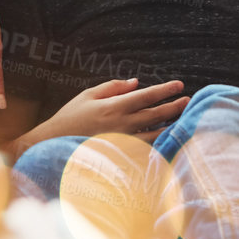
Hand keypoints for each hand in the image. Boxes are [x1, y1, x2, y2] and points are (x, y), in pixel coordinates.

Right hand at [34, 78, 189, 144]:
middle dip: (174, 106)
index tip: (180, 85)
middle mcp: (121, 124)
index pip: (147, 95)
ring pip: (155, 133)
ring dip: (170, 125)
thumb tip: (136, 82)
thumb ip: (113, 87)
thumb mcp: (88, 95)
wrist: (51, 146)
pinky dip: (157, 144)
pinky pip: (144, 150)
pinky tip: (166, 139)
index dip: (166, 89)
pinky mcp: (119, 155)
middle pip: (156, 114)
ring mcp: (122, 142)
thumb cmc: (70, 118)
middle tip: (188, 101)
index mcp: (115, 106)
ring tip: (182, 119)